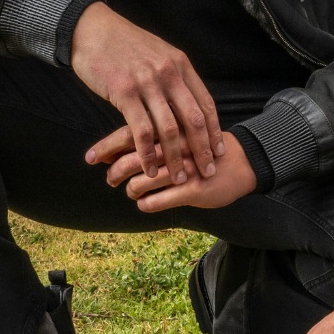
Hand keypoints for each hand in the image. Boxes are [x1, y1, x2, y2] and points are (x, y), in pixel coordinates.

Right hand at [75, 3, 223, 187]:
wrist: (91, 29)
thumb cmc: (123, 44)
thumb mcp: (158, 52)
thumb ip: (173, 74)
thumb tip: (186, 99)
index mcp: (180, 64)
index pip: (205, 103)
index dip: (214, 130)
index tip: (218, 151)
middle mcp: (168, 73)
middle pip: (194, 119)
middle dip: (202, 149)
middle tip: (207, 171)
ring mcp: (147, 83)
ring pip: (170, 129)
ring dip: (175, 158)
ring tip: (178, 178)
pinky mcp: (124, 92)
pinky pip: (142, 130)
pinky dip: (147, 154)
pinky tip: (149, 169)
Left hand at [93, 129, 256, 212]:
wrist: (243, 161)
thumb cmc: (205, 147)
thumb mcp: (180, 132)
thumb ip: (153, 135)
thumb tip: (117, 145)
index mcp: (169, 129)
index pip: (130, 134)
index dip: (106, 146)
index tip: (90, 157)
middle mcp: (174, 147)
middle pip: (133, 158)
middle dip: (114, 171)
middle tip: (109, 179)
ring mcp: (185, 168)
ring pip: (144, 180)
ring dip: (130, 188)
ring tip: (129, 191)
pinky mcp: (195, 189)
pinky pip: (162, 199)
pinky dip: (147, 204)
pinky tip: (144, 204)